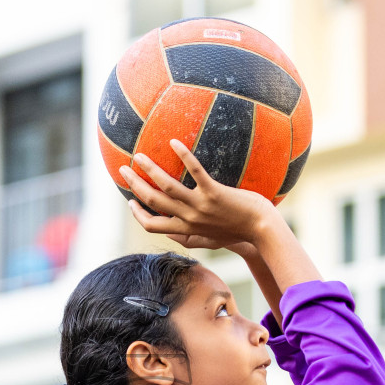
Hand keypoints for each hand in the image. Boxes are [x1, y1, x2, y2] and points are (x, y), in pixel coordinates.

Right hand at [119, 141, 281, 251]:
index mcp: (186, 229)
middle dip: (134, 185)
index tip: (130, 201)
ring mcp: (200, 205)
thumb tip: (170, 233)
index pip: (152, 225)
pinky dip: (184, 156)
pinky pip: (196, 171)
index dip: (137, 214)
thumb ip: (188, 239)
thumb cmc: (238, 234)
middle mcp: (189, 218)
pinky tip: (174, 142)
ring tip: (139, 156)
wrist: (261, 230)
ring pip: (166, 187)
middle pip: (152, 201)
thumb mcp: (210, 242)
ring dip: (149, 170)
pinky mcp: (215, 192)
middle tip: (123, 170)